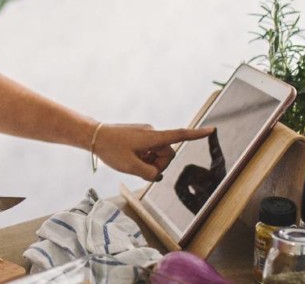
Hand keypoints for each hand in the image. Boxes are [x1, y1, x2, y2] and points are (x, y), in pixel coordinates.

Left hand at [93, 123, 214, 180]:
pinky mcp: (139, 136)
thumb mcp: (130, 167)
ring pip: (157, 154)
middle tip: (139, 168)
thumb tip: (156, 175)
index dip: (196, 135)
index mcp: (153, 137)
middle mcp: (152, 133)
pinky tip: (129, 157)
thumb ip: (149, 173)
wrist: (93, 135)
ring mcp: (145, 133)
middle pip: (167, 153)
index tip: (211, 130)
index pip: (179, 135)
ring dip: (148, 161)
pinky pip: (148, 150)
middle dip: (158, 164)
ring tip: (131, 161)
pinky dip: (143, 157)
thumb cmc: (111, 149)